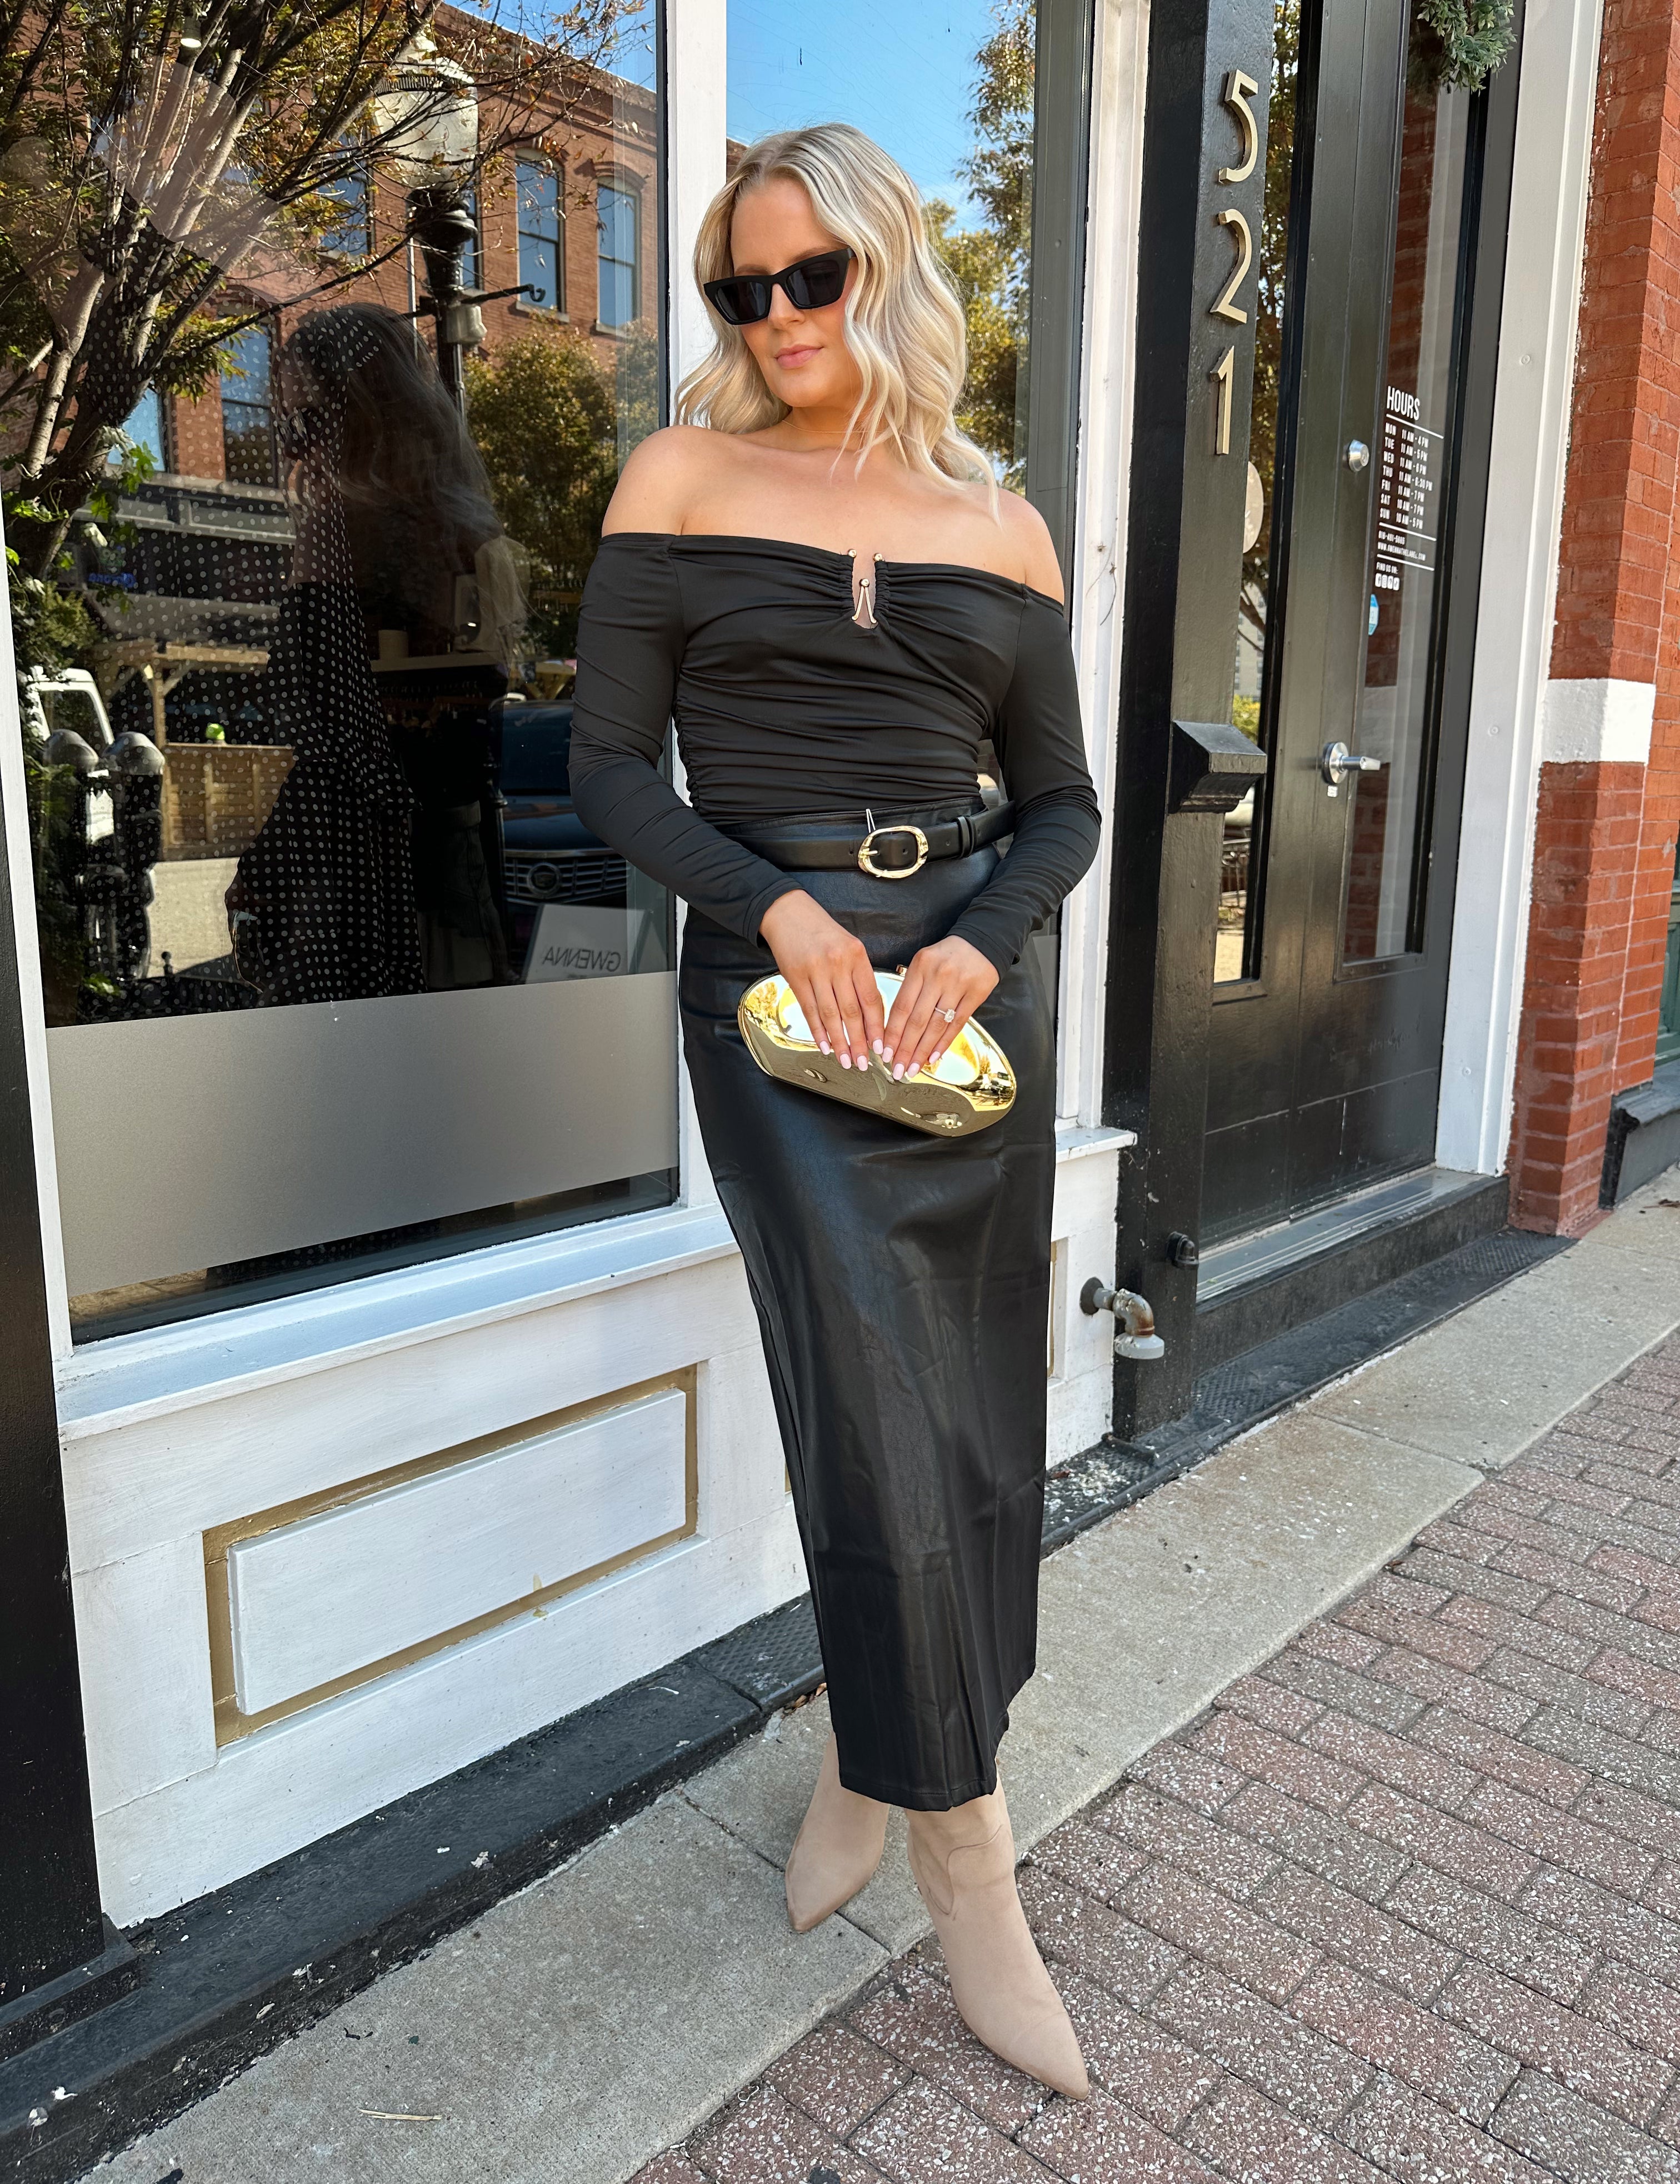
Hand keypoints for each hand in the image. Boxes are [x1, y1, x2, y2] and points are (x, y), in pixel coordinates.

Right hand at [758, 890, 885, 1067]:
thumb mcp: (849, 946)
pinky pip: (810, 1010)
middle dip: (859, 1042)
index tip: (881, 1046)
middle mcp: (838, 964)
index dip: (876, 1027)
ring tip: (845, 1061)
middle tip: (864, 1063)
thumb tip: (869, 1015)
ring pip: (831, 1015)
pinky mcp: (796, 978)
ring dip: (839, 1042)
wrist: (788, 913)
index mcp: (857, 956)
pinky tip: (824, 1045)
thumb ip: (859, 977)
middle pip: (852, 1012)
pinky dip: (818, 1031)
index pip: (871, 999)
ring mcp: (816, 971)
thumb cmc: (822, 932)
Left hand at [882, 937, 998, 1079]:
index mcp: (920, 967)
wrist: (982, 942)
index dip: (892, 1033)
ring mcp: (957, 986)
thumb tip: (896, 1027)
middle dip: (905, 1048)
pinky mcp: (975, 995)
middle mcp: (937, 977)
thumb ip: (910, 989)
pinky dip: (944, 1043)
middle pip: (917, 1020)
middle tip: (897, 1068)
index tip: (885, 1052)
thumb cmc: (947, 955)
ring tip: (913, 1068)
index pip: (901, 1007)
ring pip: (936, 1025)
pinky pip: (956, 1024)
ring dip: (923, 1051)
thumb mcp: (923, 963)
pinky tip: (933, 1057)